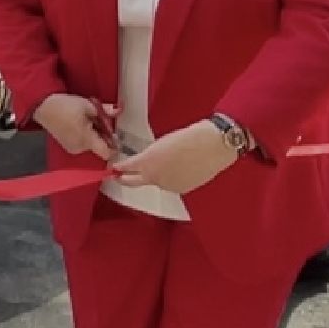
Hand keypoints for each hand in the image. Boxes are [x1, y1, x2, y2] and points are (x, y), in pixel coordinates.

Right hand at [31, 93, 115, 160]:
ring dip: (94, 136)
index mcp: (86, 139)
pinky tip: (81, 125)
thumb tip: (118, 111)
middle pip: (100, 148)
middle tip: (100, 120)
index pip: (107, 154)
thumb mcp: (88, 105)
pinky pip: (83, 144)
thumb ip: (105, 111)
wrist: (43, 106)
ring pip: (92, 146)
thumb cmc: (66, 105)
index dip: (115, 147)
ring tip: (89, 121)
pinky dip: (86, 137)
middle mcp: (80, 148)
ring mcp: (72, 149)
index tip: (115, 135)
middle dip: (104, 136)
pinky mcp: (67, 146)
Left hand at [113, 119, 237, 195]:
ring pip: (154, 182)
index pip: (126, 168)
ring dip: (154, 176)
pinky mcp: (181, 190)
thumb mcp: (163, 142)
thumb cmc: (191, 137)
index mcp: (148, 161)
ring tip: (166, 163)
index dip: (119, 168)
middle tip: (119, 176)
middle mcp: (155, 177)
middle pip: (133, 181)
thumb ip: (151, 155)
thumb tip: (147, 162)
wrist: (214, 145)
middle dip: (124, 179)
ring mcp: (168, 186)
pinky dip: (170, 179)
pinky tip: (179, 168)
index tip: (114, 168)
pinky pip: (170, 185)